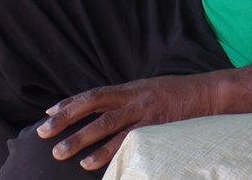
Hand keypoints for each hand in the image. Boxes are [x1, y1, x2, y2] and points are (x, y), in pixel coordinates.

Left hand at [37, 73, 222, 170]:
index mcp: (129, 89)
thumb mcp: (148, 91)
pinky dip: (109, 153)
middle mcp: (133, 97)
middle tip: (43, 133)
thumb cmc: (178, 94)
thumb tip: (104, 111)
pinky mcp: (155, 127)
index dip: (69, 103)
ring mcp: (143, 112)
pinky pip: (128, 141)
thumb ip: (127, 101)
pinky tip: (93, 163)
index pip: (93, 94)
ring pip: (106, 125)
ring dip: (82, 139)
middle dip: (66, 119)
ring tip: (62, 153)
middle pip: (93, 106)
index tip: (48, 113)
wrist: (208, 93)